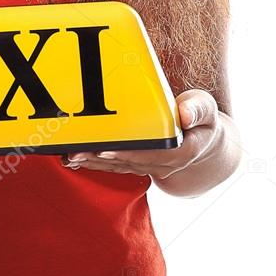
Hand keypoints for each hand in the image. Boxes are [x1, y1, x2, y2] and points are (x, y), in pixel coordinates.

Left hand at [59, 89, 221, 180]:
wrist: (205, 144)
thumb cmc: (203, 121)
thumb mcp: (207, 110)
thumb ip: (198, 109)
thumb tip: (185, 115)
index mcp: (180, 151)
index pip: (150, 154)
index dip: (128, 153)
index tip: (106, 149)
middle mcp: (162, 163)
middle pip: (127, 162)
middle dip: (100, 158)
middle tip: (76, 152)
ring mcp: (148, 166)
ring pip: (117, 165)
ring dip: (92, 162)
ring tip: (69, 156)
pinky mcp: (137, 163)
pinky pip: (114, 164)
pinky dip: (93, 163)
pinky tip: (73, 159)